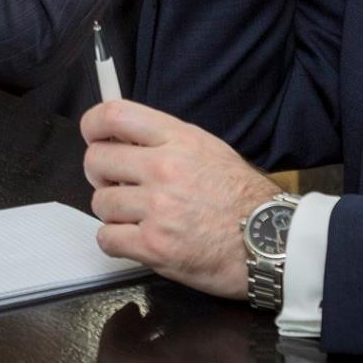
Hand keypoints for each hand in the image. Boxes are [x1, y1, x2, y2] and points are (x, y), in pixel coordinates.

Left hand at [82, 99, 281, 299]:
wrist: (270, 241)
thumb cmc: (242, 197)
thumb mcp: (208, 148)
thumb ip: (164, 140)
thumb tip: (122, 138)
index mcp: (177, 139)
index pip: (114, 115)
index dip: (93, 125)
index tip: (93, 135)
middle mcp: (163, 169)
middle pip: (96, 160)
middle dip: (100, 174)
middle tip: (116, 184)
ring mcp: (157, 208)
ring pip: (99, 203)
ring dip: (112, 212)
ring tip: (137, 216)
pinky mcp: (154, 246)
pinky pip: (107, 238)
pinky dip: (115, 241)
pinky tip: (135, 238)